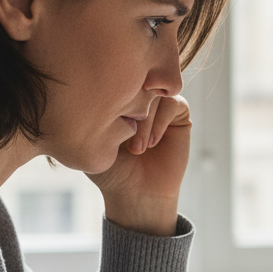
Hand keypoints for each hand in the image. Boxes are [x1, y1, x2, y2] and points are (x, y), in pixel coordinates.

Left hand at [88, 94, 190, 235]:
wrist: (137, 193)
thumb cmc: (111, 170)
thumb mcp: (93, 138)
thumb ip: (93, 110)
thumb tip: (93, 82)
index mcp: (116, 98)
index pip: (114, 78)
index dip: (110, 97)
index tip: (105, 126)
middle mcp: (140, 97)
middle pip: (136, 81)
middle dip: (129, 108)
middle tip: (122, 135)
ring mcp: (160, 104)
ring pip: (155, 93)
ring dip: (145, 120)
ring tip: (137, 148)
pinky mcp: (179, 113)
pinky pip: (173, 103)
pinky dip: (159, 122)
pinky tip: (151, 144)